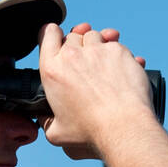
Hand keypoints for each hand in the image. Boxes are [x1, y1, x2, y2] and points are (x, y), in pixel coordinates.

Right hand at [39, 20, 151, 160]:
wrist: (123, 128)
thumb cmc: (90, 133)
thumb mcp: (56, 133)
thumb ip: (46, 122)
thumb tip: (44, 118)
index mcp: (52, 70)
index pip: (48, 33)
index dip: (54, 36)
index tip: (60, 44)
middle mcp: (72, 55)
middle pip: (73, 35)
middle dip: (78, 47)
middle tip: (85, 66)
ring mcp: (97, 50)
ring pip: (94, 36)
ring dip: (97, 48)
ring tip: (101, 68)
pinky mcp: (118, 51)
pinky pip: (116, 44)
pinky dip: (117, 54)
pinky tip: (119, 70)